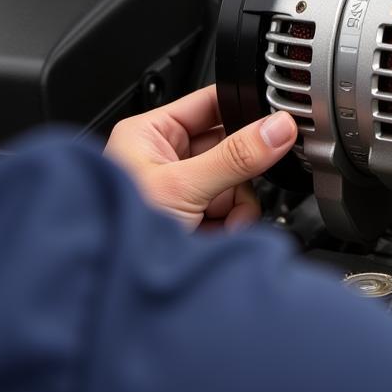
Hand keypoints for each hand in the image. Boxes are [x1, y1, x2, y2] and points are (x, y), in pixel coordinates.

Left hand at [105, 85, 297, 230]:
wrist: (114, 286)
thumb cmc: (118, 230)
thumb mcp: (183, 186)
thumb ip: (236, 156)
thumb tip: (277, 129)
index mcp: (151, 133)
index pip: (210, 105)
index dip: (242, 112)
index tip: (274, 122)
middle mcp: (165, 158)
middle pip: (229, 150)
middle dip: (237, 178)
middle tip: (231, 191)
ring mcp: (180, 191)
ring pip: (235, 185)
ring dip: (235, 208)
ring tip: (220, 224)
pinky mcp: (192, 220)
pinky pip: (230, 212)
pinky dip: (231, 226)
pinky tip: (217, 237)